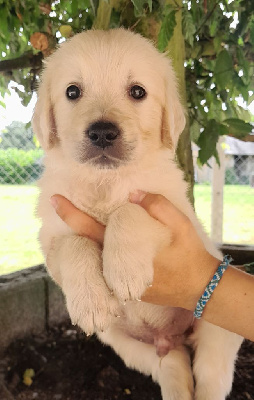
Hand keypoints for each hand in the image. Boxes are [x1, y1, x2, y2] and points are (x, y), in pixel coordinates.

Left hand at [50, 192, 217, 309]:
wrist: (200, 288)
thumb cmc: (191, 255)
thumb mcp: (182, 225)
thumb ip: (158, 207)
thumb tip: (134, 194)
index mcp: (128, 252)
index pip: (93, 231)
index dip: (73, 215)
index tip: (55, 200)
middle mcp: (118, 270)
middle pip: (87, 245)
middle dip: (71, 223)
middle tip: (56, 202)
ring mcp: (120, 283)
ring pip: (95, 261)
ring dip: (84, 240)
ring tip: (73, 219)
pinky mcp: (127, 290)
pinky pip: (106, 270)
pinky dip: (100, 254)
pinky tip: (99, 241)